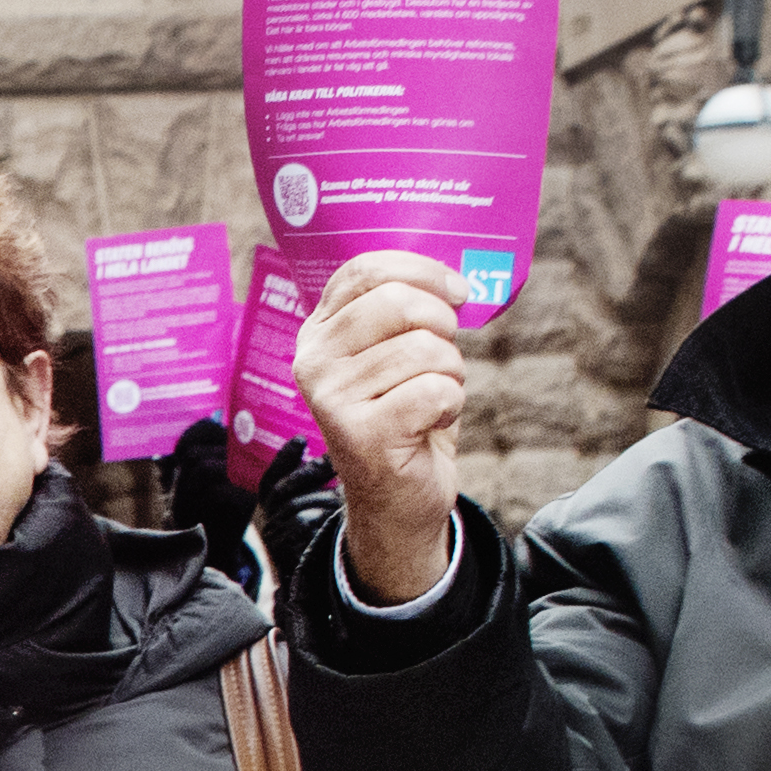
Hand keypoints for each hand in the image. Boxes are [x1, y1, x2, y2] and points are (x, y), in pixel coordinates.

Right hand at [297, 251, 480, 607]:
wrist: (397, 500)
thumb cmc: (406, 416)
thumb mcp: (395, 353)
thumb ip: (405, 310)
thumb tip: (454, 278)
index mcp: (319, 332)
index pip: (366, 270)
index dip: (422, 270)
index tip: (457, 292)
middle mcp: (313, 361)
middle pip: (398, 302)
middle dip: (443, 326)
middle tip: (440, 358)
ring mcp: (331, 398)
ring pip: (426, 349)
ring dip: (451, 374)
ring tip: (430, 399)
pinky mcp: (360, 434)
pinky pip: (436, 390)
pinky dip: (451, 405)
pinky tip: (430, 423)